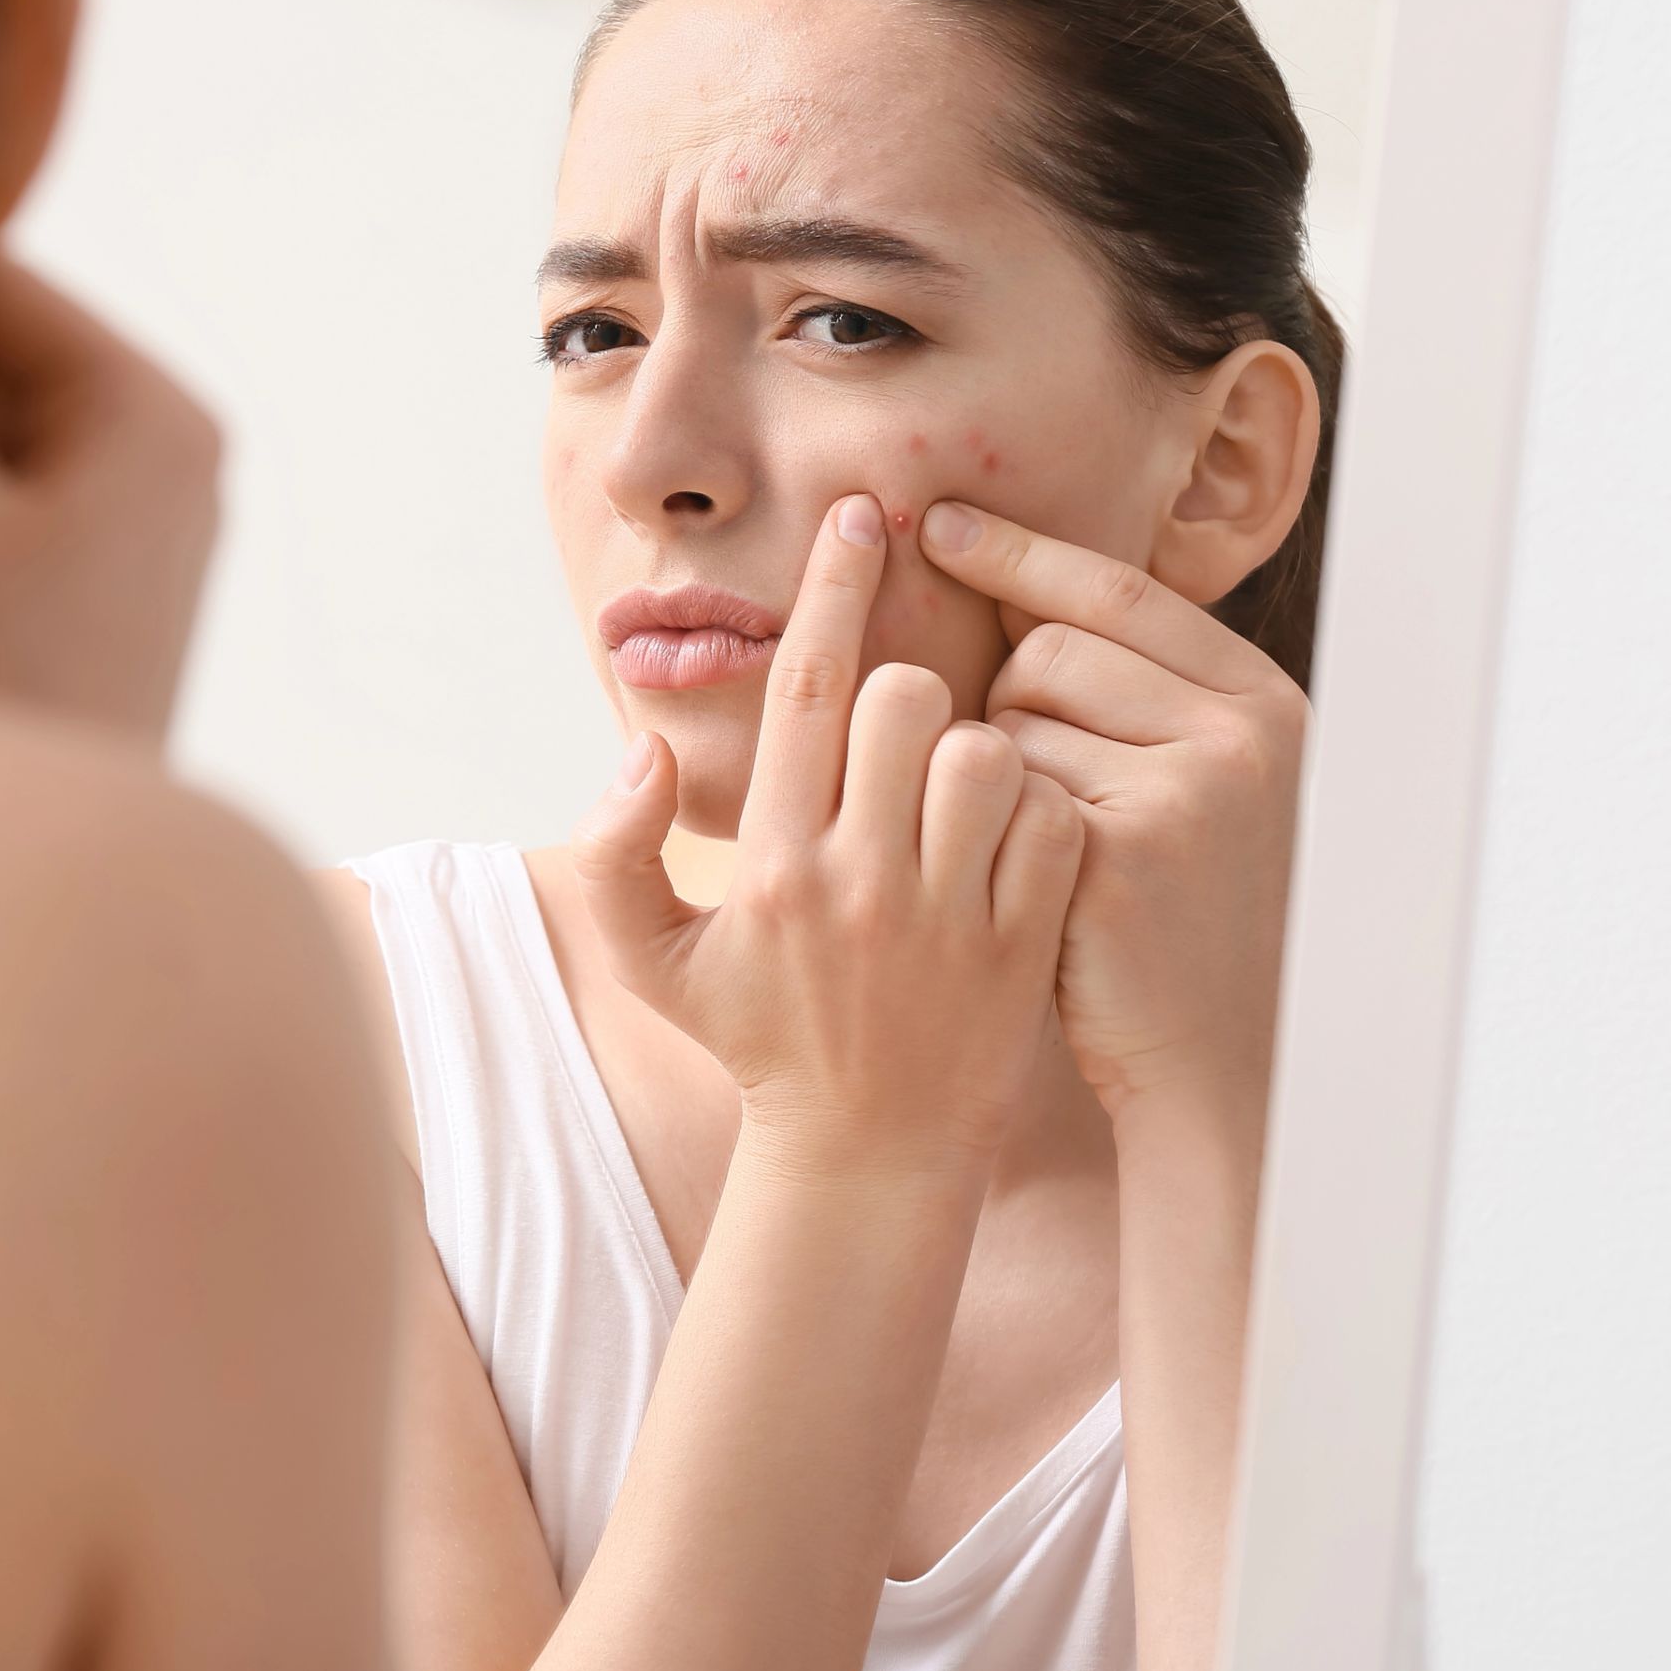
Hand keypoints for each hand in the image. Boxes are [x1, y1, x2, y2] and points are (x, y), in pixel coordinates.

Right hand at [573, 494, 1085, 1175]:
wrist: (867, 1155)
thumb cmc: (759, 1037)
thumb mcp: (654, 961)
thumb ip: (617, 854)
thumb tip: (642, 752)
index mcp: (769, 865)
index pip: (805, 689)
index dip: (833, 587)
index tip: (862, 514)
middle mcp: (856, 883)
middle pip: (904, 701)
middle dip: (907, 687)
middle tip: (898, 734)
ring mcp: (945, 916)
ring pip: (987, 754)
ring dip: (976, 750)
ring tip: (950, 795)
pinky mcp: (1021, 945)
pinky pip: (1053, 822)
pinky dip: (1041, 810)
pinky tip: (1006, 840)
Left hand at [919, 500, 1306, 1119]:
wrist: (1220, 1061)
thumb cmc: (1181, 915)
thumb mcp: (1196, 782)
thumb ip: (1133, 689)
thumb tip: (1007, 581)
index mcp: (1261, 701)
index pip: (1118, 592)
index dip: (1022, 553)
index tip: (943, 523)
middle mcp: (1237, 734)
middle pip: (1048, 652)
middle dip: (1009, 705)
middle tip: (1051, 791)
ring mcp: (1185, 794)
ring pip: (1012, 724)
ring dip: (998, 776)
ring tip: (1055, 850)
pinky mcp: (1119, 855)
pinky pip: (998, 794)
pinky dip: (988, 831)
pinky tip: (1034, 885)